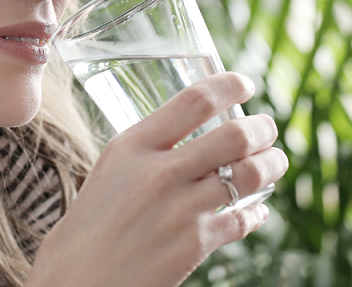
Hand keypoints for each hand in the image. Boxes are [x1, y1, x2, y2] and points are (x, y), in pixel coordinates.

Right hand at [26, 72, 287, 286]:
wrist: (76, 279)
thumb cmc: (90, 225)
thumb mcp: (111, 170)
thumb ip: (150, 151)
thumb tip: (196, 134)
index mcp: (133, 146)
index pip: (194, 101)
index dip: (228, 86)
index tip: (245, 84)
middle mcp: (159, 173)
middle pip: (234, 135)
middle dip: (262, 129)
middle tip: (267, 129)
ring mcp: (180, 210)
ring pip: (249, 175)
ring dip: (272, 165)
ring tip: (275, 161)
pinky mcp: (194, 245)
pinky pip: (243, 219)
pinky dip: (257, 212)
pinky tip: (257, 209)